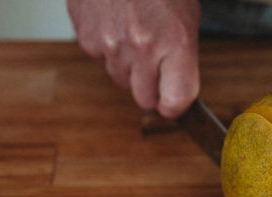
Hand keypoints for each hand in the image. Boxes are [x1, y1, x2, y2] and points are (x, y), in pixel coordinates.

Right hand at [67, 0, 200, 117]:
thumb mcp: (186, 16)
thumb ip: (182, 58)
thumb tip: (177, 94)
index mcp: (174, 42)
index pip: (175, 101)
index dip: (175, 105)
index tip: (175, 102)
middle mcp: (141, 48)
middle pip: (144, 99)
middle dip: (151, 86)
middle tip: (154, 60)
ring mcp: (110, 45)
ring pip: (120, 79)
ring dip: (128, 66)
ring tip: (133, 30)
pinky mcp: (86, 38)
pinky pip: (100, 59)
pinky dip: (107, 47)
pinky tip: (114, 21)